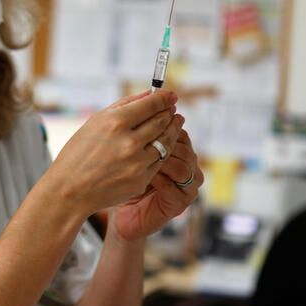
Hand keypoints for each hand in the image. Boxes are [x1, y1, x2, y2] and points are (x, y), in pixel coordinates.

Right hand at [47, 90, 179, 218]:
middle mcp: (129, 142)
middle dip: (169, 112)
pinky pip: (159, 161)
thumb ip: (125, 105)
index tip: (171, 95)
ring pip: (165, 142)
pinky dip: (162, 150)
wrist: (69, 190)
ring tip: (173, 123)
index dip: (164, 98)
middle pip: (161, 121)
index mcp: (115, 123)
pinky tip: (160, 144)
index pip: (151, 105)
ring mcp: (137, 163)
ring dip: (172, 130)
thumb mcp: (95, 122)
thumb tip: (150, 93)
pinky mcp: (141, 180)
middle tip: (172, 109)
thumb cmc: (78, 153)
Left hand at [111, 120, 202, 241]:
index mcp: (177, 148)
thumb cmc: (120, 177)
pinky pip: (175, 186)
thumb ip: (139, 125)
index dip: (162, 125)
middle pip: (183, 145)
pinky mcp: (182, 202)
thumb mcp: (128, 148)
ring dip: (162, 160)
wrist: (117, 210)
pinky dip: (159, 180)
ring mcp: (188, 184)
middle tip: (139, 139)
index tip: (140, 122)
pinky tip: (143, 177)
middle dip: (162, 141)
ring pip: (183, 164)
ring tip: (141, 158)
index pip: (177, 130)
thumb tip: (145, 95)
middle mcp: (187, 163)